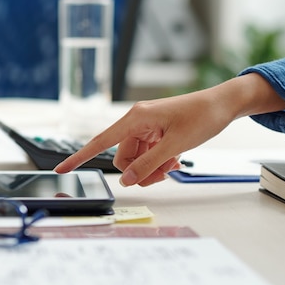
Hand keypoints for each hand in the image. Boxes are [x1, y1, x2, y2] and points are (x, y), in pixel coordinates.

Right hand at [54, 81, 258, 185]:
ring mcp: (145, 127)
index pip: (100, 141)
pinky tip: (173, 160)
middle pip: (122, 157)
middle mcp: (136, 121)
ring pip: (135, 158)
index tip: (62, 169)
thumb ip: (149, 163)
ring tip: (172, 165)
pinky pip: (146, 153)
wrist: (223, 105)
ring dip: (150, 167)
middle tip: (161, 175)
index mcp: (135, 118)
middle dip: (138, 171)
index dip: (79, 157)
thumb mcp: (175, 145)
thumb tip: (128, 180)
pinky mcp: (155, 131)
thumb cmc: (202, 117)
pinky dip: (157, 161)